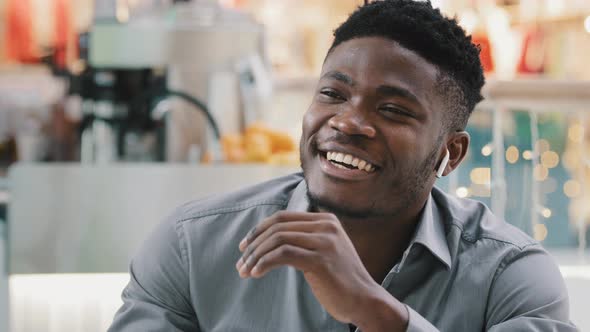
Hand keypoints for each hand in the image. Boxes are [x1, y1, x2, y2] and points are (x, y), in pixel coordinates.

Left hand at [235, 211, 383, 324]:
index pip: (283, 218)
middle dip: (253, 245)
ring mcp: (324, 242)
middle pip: (277, 228)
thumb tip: (269, 239)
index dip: (259, 230)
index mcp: (326, 220)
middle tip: (241, 263)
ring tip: (245, 271)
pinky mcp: (320, 260)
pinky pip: (283, 255)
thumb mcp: (325, 250)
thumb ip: (305, 239)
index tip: (245, 246)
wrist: (365, 300)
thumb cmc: (341, 280)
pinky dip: (264, 263)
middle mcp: (326, 226)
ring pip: (277, 240)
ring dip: (255, 256)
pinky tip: (256, 274)